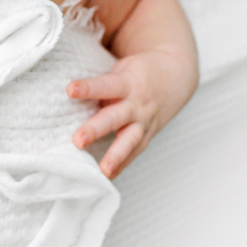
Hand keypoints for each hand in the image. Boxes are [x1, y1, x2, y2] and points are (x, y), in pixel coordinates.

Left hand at [67, 47, 197, 179]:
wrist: (177, 77)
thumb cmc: (139, 73)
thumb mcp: (122, 70)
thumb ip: (102, 83)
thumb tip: (70, 94)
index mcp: (128, 83)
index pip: (106, 85)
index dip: (88, 88)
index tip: (69, 90)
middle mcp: (137, 104)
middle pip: (115, 118)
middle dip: (96, 129)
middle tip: (77, 141)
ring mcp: (144, 122)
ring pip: (129, 140)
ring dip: (115, 156)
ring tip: (102, 170)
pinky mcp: (149, 135)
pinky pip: (135, 151)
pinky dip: (123, 164)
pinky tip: (108, 176)